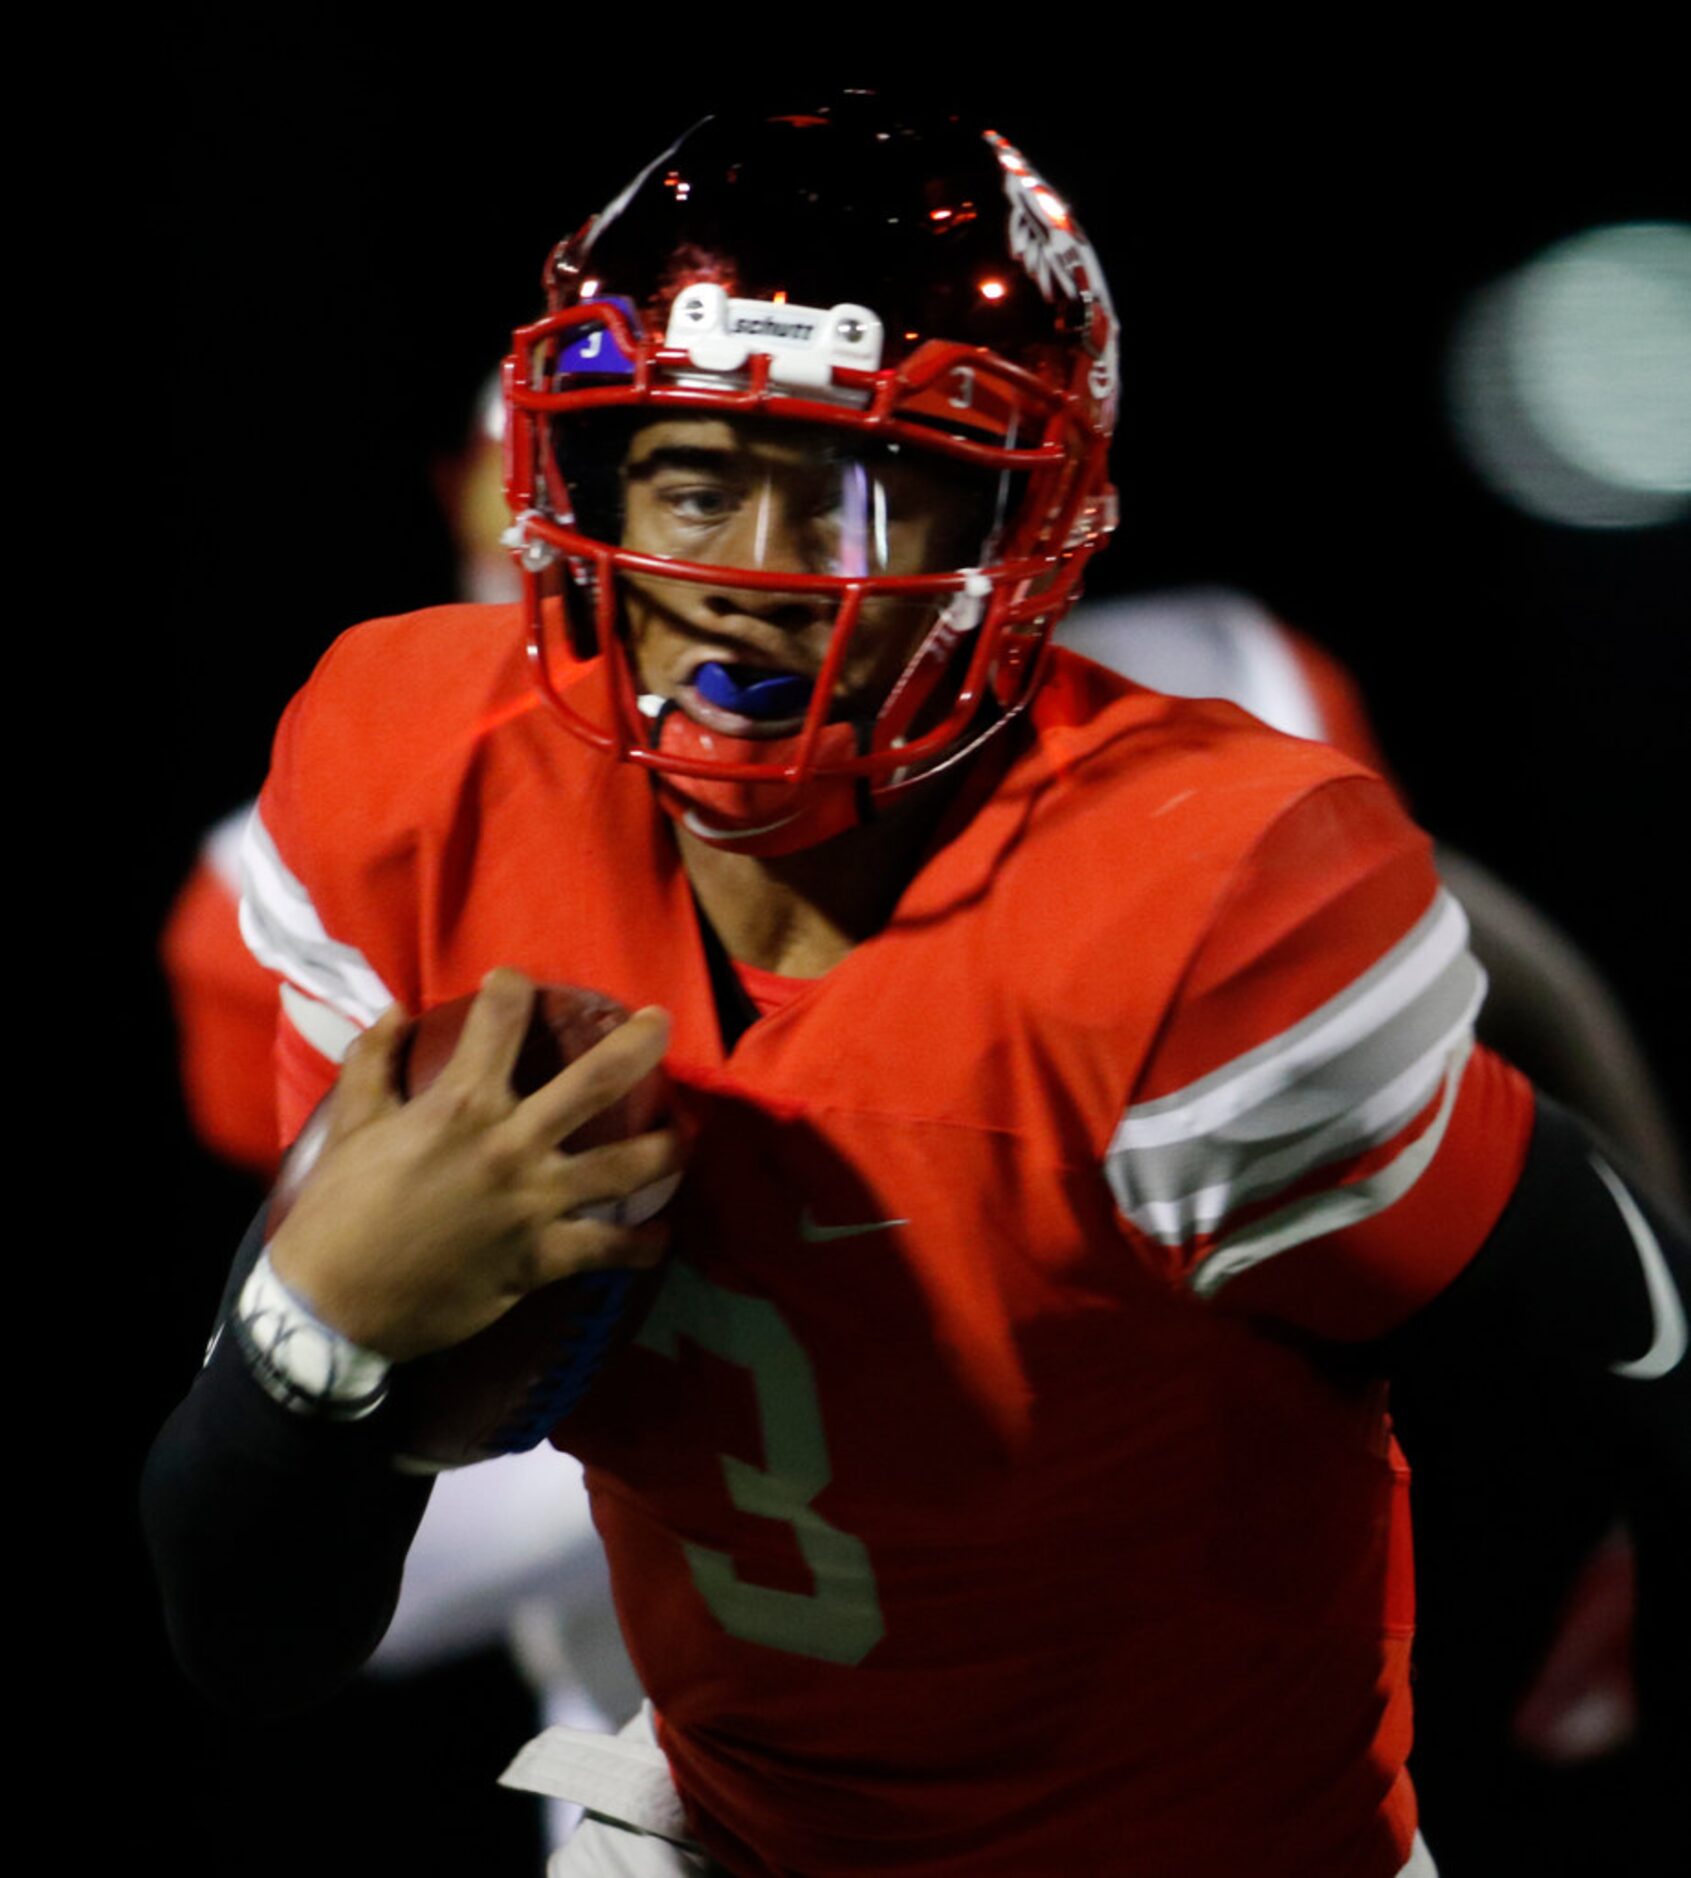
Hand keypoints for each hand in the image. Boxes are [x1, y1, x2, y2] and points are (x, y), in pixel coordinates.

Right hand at [267, 969, 678, 1360]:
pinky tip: (663, 1236)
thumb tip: (395, 1009)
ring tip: (687, 1134)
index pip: (498, 1022)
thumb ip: (374, 1061)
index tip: (514, 981)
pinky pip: (610, 1250)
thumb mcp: (351, 1126)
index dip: (510, 989)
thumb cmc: (340, 1211)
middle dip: (638, 1045)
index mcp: (461, 1105)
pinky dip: (644, 1246)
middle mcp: (511, 1146)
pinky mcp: (543, 1259)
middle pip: (596, 1083)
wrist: (335, 1307)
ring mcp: (535, 1204)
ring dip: (667, 1147)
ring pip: (626, 1167)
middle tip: (663, 1023)